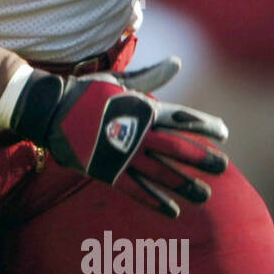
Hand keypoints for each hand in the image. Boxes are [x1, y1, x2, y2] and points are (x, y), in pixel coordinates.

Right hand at [8, 56, 227, 217]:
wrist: (50, 109)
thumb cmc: (86, 92)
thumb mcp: (120, 81)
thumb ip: (151, 77)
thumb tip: (177, 62)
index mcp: (142, 108)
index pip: (182, 118)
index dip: (204, 126)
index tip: (223, 133)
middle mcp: (137, 132)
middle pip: (177, 148)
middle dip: (202, 158)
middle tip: (223, 168)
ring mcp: (122, 153)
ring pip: (161, 172)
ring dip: (184, 183)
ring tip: (204, 195)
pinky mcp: (107, 170)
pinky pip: (135, 190)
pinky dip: (155, 201)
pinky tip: (172, 211)